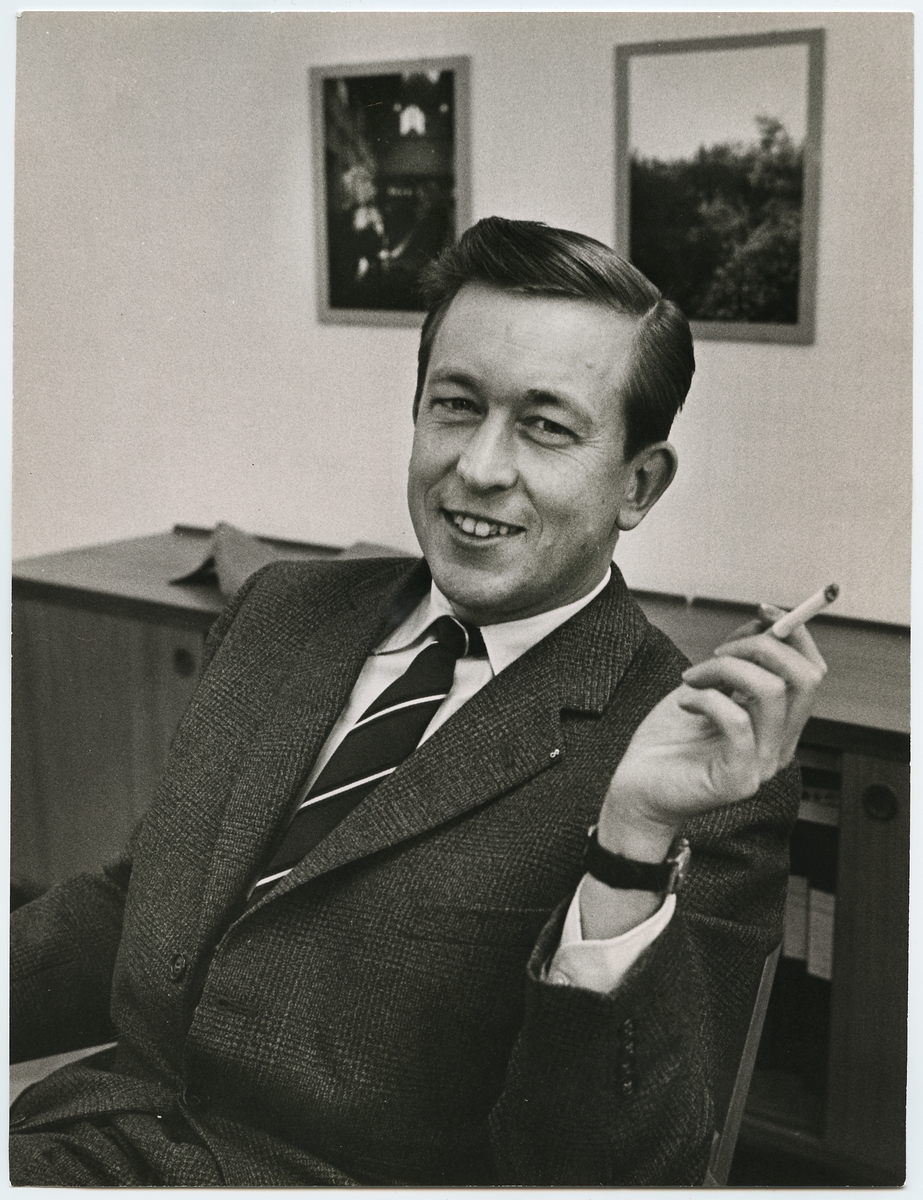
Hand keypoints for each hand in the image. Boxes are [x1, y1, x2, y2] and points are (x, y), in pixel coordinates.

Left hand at [596, 604, 826, 861]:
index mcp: (778, 724)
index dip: (795, 634)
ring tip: (691, 677)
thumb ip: (736, 661)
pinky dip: (707, 698)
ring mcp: (763, 765)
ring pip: (773, 691)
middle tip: (716, 650)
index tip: (763, 611)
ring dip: (726, 668)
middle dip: (761, 647)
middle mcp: (780, 745)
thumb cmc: (667, 742)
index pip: (812, 672)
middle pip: (806, 678)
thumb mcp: (705, 688)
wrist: (636, 791)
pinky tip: (684, 700)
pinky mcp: (739, 779)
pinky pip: (738, 720)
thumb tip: (762, 624)